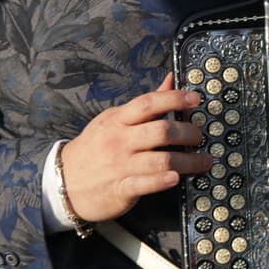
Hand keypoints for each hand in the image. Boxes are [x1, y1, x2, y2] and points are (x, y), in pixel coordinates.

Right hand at [60, 73, 211, 222]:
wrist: (64, 181)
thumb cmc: (95, 147)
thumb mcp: (114, 120)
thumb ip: (144, 104)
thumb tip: (171, 79)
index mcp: (119, 120)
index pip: (148, 103)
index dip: (174, 99)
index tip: (196, 99)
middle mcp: (120, 140)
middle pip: (161, 131)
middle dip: (188, 133)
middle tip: (200, 136)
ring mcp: (120, 165)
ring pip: (161, 160)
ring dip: (188, 161)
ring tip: (204, 161)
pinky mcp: (120, 189)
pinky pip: (144, 183)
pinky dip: (162, 181)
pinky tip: (176, 178)